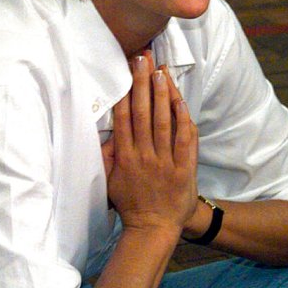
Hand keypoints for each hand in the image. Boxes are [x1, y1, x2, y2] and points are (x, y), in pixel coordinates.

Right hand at [103, 54, 198, 235]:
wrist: (153, 228)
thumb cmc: (130, 203)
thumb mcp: (110, 180)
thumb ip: (107, 156)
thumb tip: (102, 133)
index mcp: (125, 157)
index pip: (124, 117)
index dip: (126, 91)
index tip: (127, 70)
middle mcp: (143, 156)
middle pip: (143, 113)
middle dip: (143, 83)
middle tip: (143, 59)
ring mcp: (164, 162)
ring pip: (163, 122)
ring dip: (162, 95)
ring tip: (160, 71)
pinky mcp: (183, 169)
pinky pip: (184, 140)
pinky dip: (183, 119)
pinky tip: (180, 100)